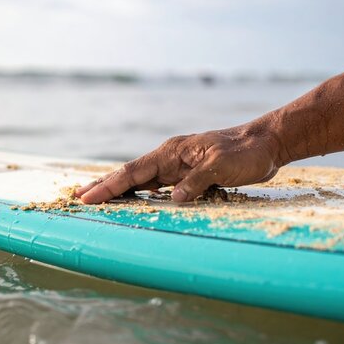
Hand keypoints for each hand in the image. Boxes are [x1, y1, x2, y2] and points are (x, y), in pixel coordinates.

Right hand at [76, 120, 283, 202]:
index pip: (133, 172)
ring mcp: (178, 165)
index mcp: (173, 152)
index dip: (109, 186)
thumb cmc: (245, 153)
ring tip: (97, 198)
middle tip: (78, 196)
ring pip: (142, 180)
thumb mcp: (221, 166)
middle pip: (130, 174)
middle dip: (105, 186)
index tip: (87, 197)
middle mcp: (170, 158)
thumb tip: (173, 199)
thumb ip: (195, 181)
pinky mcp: (189, 174)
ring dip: (119, 190)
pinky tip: (135, 200)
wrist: (265, 143)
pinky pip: (158, 185)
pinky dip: (141, 193)